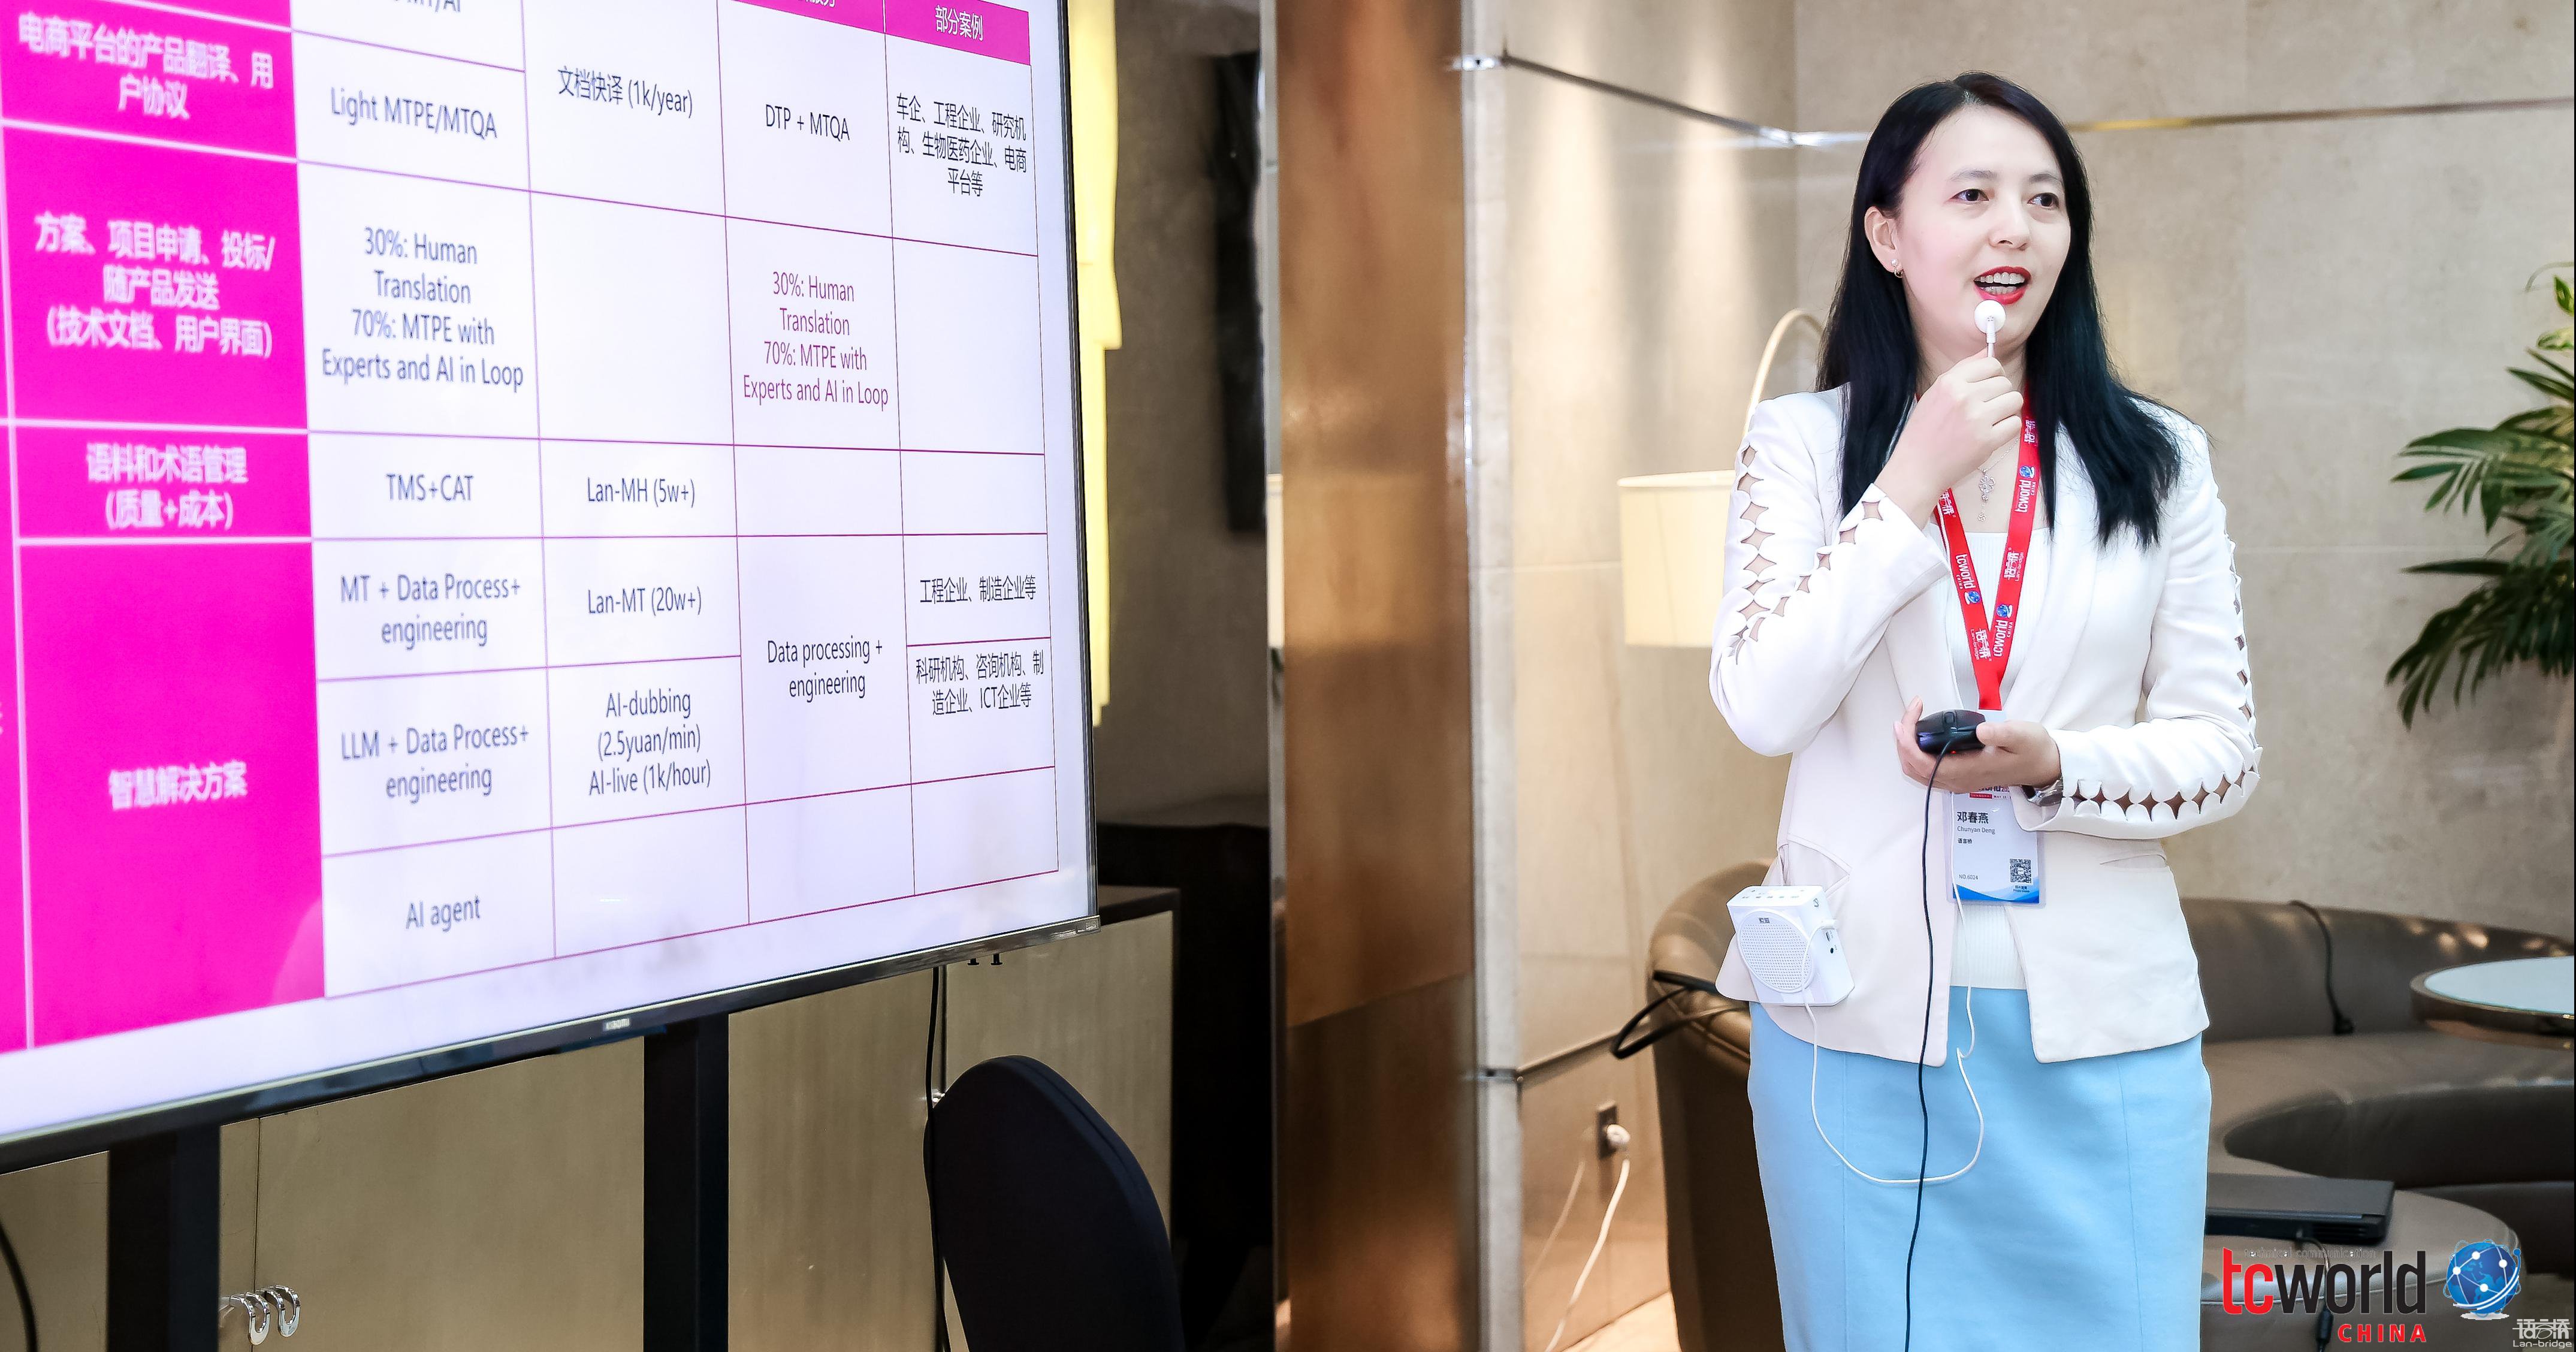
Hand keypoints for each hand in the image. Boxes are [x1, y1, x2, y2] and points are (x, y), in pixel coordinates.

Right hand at [1872, 356, 2021, 523]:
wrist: (1917, 468)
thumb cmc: (1924, 430)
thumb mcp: (1935, 393)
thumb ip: (1962, 371)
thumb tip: (1988, 352)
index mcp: (1950, 382)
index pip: (1991, 364)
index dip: (1994, 374)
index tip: (1989, 386)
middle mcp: (1964, 397)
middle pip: (2005, 383)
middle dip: (1999, 394)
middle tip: (1986, 409)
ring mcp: (1977, 419)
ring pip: (2014, 401)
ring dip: (2007, 410)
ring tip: (1991, 420)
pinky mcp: (1987, 440)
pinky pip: (2015, 424)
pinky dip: (2007, 428)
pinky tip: (1993, 433)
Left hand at [1892, 698, 2062, 792]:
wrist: (2043, 766)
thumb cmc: (2032, 749)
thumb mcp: (2021, 735)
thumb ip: (2001, 733)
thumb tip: (1980, 730)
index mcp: (1968, 771)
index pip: (1924, 763)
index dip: (1908, 743)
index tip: (1908, 717)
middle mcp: (1958, 780)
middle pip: (1914, 768)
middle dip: (1903, 741)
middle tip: (1910, 711)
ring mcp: (1957, 780)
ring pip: (1918, 770)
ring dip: (1907, 747)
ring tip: (1911, 719)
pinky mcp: (1959, 775)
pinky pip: (1927, 769)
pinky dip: (1917, 751)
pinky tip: (1922, 732)